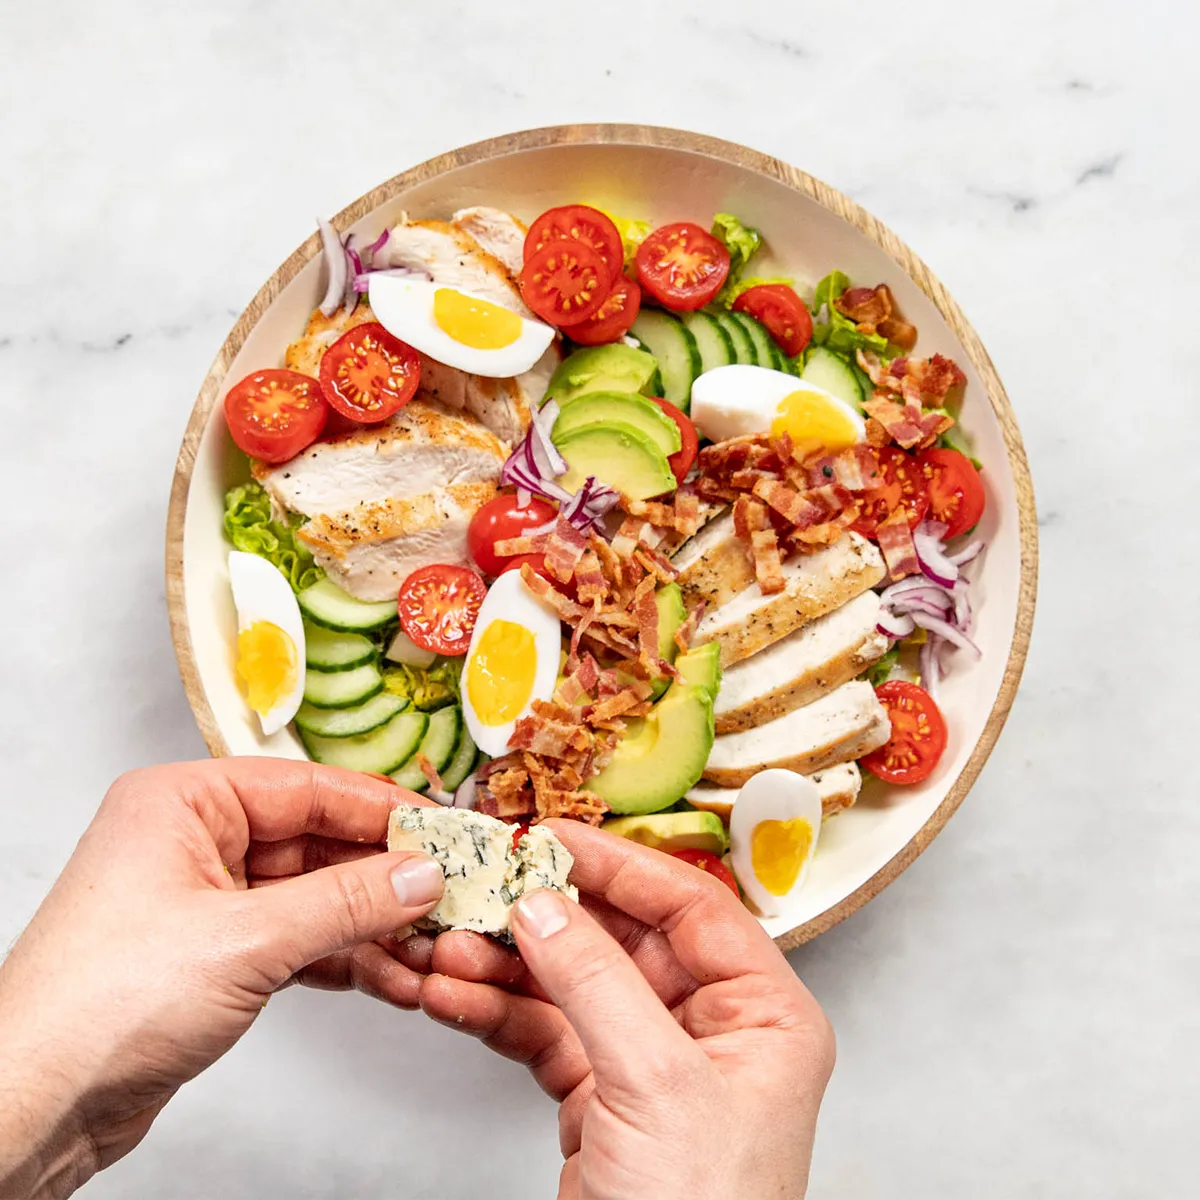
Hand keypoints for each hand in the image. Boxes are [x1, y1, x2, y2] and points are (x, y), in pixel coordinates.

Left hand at [0, 759, 442, 1199]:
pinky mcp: (211, 955)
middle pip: (313, 841)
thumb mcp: (246, 941)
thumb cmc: (97, 1007)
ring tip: (428, 940)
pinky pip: (295, 937)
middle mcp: (191, 840)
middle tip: (447, 888)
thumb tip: (420, 874)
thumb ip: (345, 903)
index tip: (440, 828)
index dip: (380, 808)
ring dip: (368, 921)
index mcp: (182, 802)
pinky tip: (387, 972)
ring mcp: (202, 900)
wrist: (33, 1107)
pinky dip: (340, 955)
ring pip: (310, 894)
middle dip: (381, 873)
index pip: (305, 787)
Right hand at [413, 822, 834, 1199]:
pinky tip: (454, 994)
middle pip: (621, 939)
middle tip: (486, 886)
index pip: (689, 905)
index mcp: (763, 1013)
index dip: (619, 864)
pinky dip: (497, 1012)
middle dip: (546, 916)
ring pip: (572, 984)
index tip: (553, 836)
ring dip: (507, 964)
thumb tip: (545, 904)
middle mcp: (713, 1029)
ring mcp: (653, 1063)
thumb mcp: (656, 1084)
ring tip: (449, 946)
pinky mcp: (602, 1098)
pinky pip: (544, 1033)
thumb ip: (595, 982)